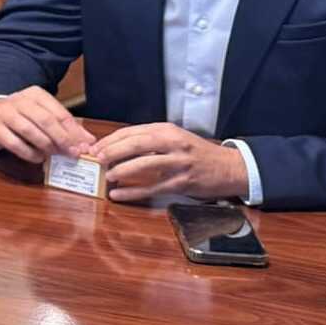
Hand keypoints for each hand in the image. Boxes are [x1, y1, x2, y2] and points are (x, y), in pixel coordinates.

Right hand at [0, 87, 95, 162]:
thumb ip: (65, 127)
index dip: (73, 131)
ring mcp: (4, 113)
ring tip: (54, 155)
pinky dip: (28, 152)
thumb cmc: (20, 116)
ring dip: (45, 145)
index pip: (58, 112)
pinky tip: (37, 158)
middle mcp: (19, 101)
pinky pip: (14, 142)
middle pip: (45, 120)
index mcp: (35, 95)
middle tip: (72, 153)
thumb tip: (88, 141)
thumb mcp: (42, 115)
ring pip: (29, 130)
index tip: (84, 146)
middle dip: (62, 138)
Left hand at [90, 123, 249, 203]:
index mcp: (167, 130)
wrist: (230, 167)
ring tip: (107, 175)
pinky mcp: (183, 182)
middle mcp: (173, 143)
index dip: (111, 140)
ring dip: (122, 170)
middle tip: (97, 158)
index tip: (95, 147)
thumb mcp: (174, 138)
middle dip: (113, 151)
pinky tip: (118, 194)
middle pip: (136, 144)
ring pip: (144, 165)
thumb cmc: (196, 152)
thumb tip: (115, 147)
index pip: (133, 131)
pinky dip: (132, 192)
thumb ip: (148, 140)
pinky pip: (152, 187)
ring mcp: (179, 163)